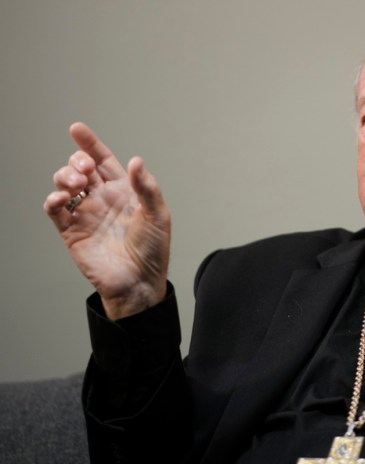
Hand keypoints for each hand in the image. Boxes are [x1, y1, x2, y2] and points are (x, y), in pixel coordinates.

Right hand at [44, 122, 170, 318]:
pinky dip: (53, 200)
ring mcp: (86, 214)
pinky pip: (55, 210)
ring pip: (65, 184)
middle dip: (77, 160)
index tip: (77, 128)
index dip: (91, 144)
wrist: (139, 282)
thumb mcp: (158, 215)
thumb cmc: (153, 250)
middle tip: (84, 169)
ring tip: (77, 184)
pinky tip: (62, 199)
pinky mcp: (72, 231)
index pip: (104, 161)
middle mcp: (103, 199)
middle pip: (81, 168)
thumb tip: (136, 161)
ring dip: (65, 177)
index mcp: (124, 191)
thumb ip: (146, 187)